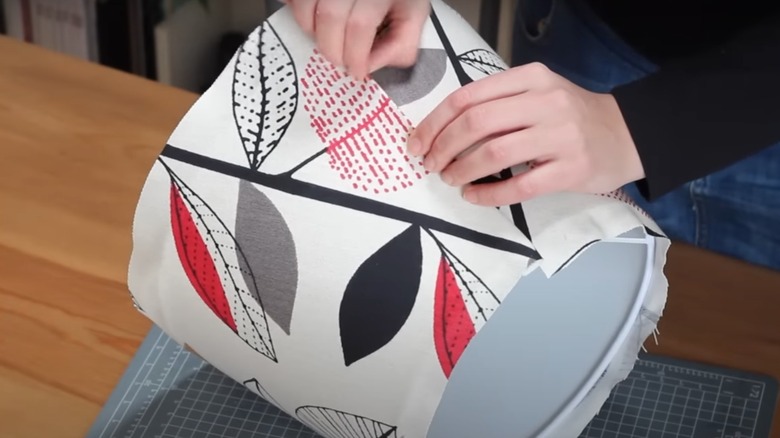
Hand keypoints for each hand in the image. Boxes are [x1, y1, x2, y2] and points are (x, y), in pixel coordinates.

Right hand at [285, 0, 430, 78]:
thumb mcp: (413, 13)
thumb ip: (400, 44)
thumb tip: (371, 66)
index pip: (359, 25)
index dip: (355, 56)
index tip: (356, 71)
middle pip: (329, 16)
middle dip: (332, 49)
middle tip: (339, 60)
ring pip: (305, 6)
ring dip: (311, 30)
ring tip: (326, 36)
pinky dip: (296, 11)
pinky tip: (312, 17)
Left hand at [406, 62, 645, 205]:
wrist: (627, 135)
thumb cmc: (571, 116)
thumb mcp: (537, 94)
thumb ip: (497, 104)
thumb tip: (441, 131)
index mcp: (531, 79)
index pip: (468, 96)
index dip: (435, 122)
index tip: (417, 142)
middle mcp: (546, 102)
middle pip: (476, 123)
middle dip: (443, 146)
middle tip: (431, 165)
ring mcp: (560, 137)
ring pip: (494, 153)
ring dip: (461, 170)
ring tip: (450, 179)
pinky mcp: (571, 170)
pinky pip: (520, 186)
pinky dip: (489, 194)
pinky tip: (474, 196)